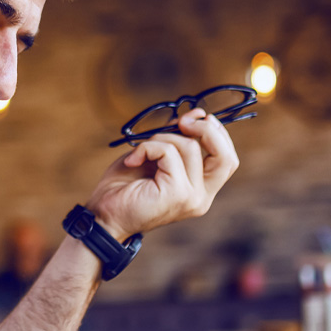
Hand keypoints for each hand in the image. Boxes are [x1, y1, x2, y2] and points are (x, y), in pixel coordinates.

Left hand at [85, 109, 238, 240]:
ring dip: (161, 138)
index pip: (227, 160)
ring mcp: (192, 198)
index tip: (197, 117)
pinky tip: (132, 160)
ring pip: (190, 148)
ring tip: (140, 152)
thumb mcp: (154, 156)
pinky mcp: (178, 194)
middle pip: (226, 156)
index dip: (217, 134)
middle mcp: (202, 198)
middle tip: (182, 122)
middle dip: (206, 130)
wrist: (103, 216)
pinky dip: (148, 148)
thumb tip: (197, 114)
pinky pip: (169, 152)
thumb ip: (176, 138)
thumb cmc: (124, 188)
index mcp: (200, 190)